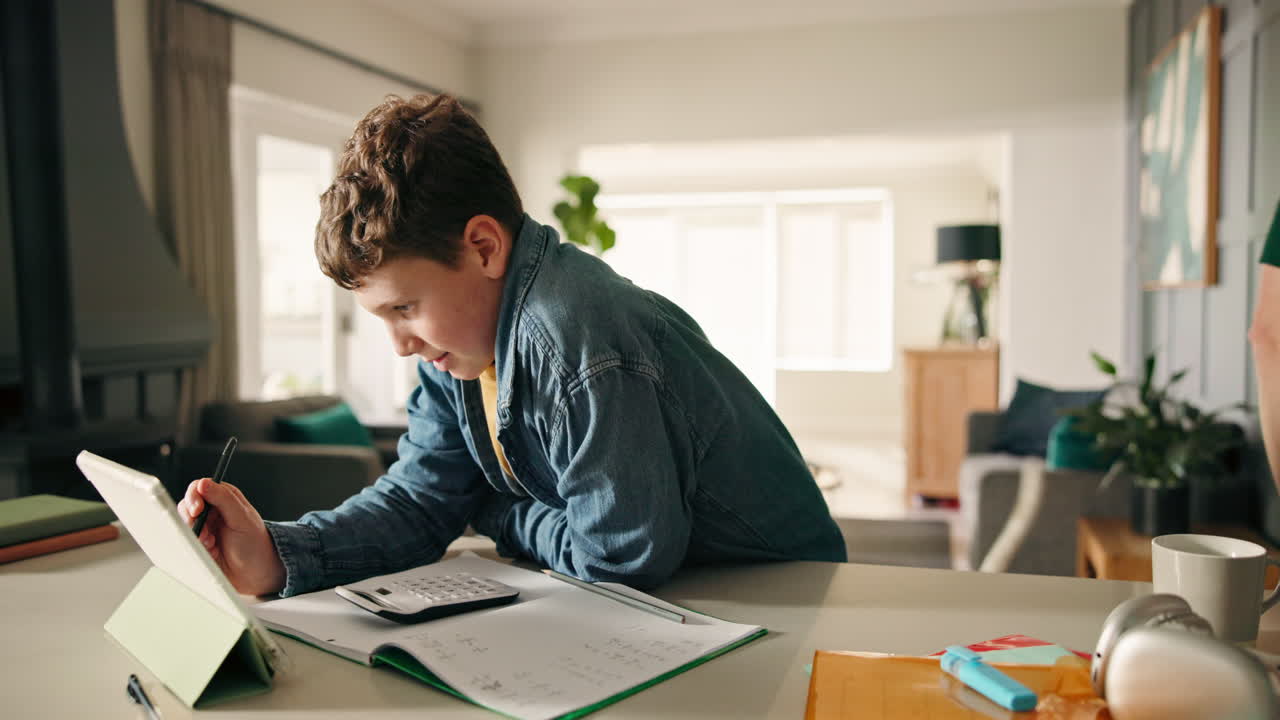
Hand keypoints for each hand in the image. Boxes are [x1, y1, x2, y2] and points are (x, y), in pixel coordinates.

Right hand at [178, 478, 285, 595]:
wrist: (254, 573)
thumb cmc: (254, 543)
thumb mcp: (243, 518)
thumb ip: (224, 499)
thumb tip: (204, 483)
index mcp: (224, 497)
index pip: (200, 487)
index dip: (194, 496)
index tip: (197, 510)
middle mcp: (212, 510)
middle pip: (187, 505)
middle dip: (192, 520)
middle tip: (204, 533)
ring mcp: (203, 527)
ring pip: (184, 524)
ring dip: (195, 534)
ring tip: (211, 543)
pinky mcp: (197, 543)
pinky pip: (185, 541)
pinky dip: (195, 546)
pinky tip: (211, 551)